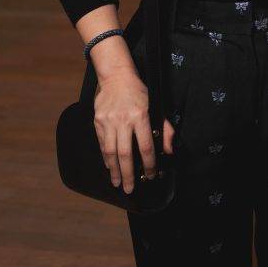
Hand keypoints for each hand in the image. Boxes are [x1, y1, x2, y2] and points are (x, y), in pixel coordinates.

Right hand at [94, 69, 157, 193]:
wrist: (116, 77)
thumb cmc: (139, 91)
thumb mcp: (156, 105)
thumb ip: (165, 128)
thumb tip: (169, 150)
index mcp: (140, 116)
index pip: (145, 146)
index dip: (149, 163)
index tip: (151, 174)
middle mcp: (123, 120)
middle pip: (126, 154)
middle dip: (128, 174)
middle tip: (130, 189)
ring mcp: (108, 122)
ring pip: (110, 152)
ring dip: (114, 170)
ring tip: (117, 183)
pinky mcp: (98, 122)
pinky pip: (101, 144)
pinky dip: (105, 157)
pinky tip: (109, 166)